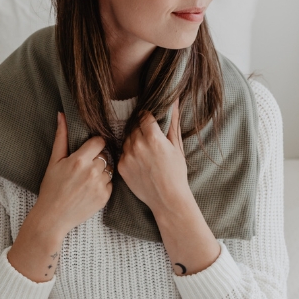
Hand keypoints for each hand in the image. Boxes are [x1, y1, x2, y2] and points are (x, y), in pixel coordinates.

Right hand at [7, 114, 111, 282]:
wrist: (53, 217)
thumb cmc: (51, 188)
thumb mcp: (54, 162)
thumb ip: (61, 137)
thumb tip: (62, 115)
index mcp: (79, 160)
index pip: (99, 141)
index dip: (95, 144)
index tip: (89, 149)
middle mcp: (92, 171)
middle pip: (105, 154)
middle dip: (98, 157)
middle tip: (86, 165)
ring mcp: (100, 185)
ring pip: (109, 168)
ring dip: (102, 170)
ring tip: (87, 178)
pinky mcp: (105, 197)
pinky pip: (111, 183)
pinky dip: (103, 183)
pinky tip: (90, 188)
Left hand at [117, 100, 190, 218]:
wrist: (167, 199)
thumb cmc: (176, 173)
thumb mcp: (177, 146)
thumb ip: (173, 121)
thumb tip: (174, 100)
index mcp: (153, 138)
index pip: (144, 116)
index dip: (148, 117)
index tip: (152, 121)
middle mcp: (137, 145)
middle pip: (134, 126)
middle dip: (141, 128)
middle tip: (150, 137)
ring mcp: (127, 156)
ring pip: (127, 138)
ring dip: (134, 140)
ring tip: (146, 150)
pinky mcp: (121, 167)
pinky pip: (123, 152)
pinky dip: (130, 153)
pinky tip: (140, 161)